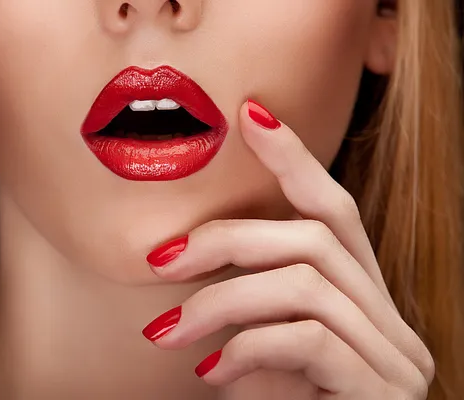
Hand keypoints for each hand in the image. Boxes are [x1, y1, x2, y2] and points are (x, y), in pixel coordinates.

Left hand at [142, 100, 434, 398]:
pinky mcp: (383, 392)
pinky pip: (308, 338)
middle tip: (161, 259)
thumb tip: (184, 263)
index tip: (251, 117)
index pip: (335, 210)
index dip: (295, 158)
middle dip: (229, 238)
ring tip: (166, 331)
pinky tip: (212, 375)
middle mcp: (391, 321)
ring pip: (304, 283)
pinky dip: (247, 347)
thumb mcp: (258, 348)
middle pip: (314, 237)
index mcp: (362, 301)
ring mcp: (396, 358)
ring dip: (220, 301)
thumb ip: (246, 302)